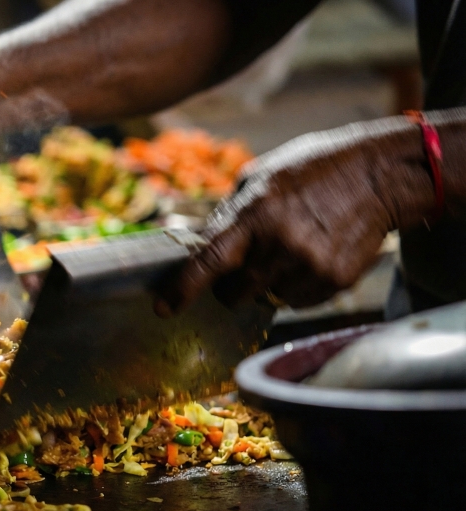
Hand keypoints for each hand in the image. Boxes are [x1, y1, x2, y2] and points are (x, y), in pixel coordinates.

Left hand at [156, 117, 439, 314]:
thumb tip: (197, 246)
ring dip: (265, 284)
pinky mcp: (335, 281)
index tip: (162, 308)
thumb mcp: (261, 177)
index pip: (210, 261)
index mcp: (255, 213)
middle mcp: (281, 244)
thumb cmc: (313, 170)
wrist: (381, 175)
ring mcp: (310, 266)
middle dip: (229, 285)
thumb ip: (227, 214)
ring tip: (288, 249)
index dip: (182, 289)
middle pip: (232, 293)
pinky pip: (296, 301)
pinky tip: (310, 255)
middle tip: (242, 263)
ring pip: (265, 299)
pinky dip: (294, 286)